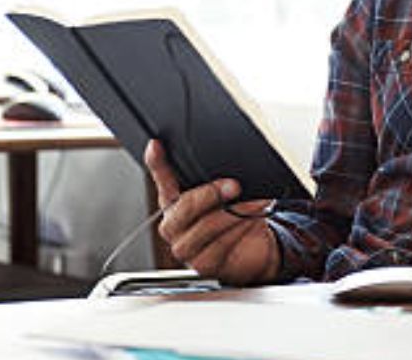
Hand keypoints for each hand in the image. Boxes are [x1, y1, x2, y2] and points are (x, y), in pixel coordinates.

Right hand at [144, 140, 281, 284]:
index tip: (156, 145)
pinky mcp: (203, 265)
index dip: (157, 163)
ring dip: (235, 212)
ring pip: (207, 226)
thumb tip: (211, 152)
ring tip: (255, 202)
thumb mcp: (219, 193)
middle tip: (235, 186)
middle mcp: (172, 226)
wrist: (249, 250)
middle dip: (212, 194)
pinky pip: (221, 244)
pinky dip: (239, 230)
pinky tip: (250, 221)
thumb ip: (209, 175)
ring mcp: (185, 248)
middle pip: (185, 207)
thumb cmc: (230, 218)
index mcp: (171, 203)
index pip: (161, 178)